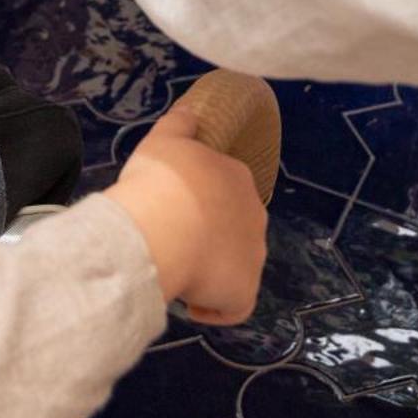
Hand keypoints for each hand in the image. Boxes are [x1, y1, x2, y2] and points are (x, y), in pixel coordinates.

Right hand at [103, 101, 267, 323]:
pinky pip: (232, 305)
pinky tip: (190, 302)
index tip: (175, 206)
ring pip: (236, 265)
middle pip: (234, 227)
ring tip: (179, 269)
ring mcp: (254, 256)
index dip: (200, 199)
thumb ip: (181, 123)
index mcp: (237, 177)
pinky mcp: (245, 292)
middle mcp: (255, 215)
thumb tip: (192, 110)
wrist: (165, 226)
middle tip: (175, 237)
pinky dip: (214, 307)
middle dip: (210, 234)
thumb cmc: (162, 180)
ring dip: (212, 269)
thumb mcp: (164, 138)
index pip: (225, 190)